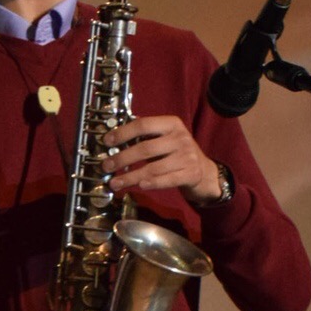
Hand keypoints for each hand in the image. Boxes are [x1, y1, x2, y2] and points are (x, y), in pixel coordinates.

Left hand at [102, 115, 224, 205]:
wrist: (204, 171)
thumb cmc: (177, 153)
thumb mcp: (165, 137)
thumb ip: (145, 135)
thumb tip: (115, 137)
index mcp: (172, 124)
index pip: (143, 125)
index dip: (123, 133)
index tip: (107, 142)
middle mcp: (180, 138)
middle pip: (145, 148)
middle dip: (122, 158)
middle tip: (106, 166)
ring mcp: (187, 156)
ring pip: (153, 168)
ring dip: (130, 177)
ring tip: (115, 183)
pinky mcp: (191, 174)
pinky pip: (167, 180)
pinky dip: (152, 184)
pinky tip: (139, 186)